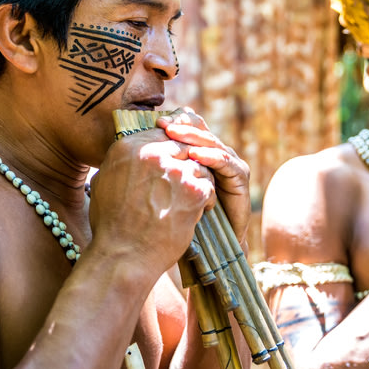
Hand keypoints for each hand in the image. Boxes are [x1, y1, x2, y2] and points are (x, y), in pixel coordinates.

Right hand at [88, 125, 214, 274]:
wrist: (122, 256)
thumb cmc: (109, 225)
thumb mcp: (103, 182)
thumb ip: (120, 162)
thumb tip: (129, 154)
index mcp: (127, 147)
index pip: (159, 133)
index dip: (169, 146)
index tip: (174, 160)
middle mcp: (152, 153)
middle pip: (181, 146)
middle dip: (185, 162)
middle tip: (187, 180)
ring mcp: (174, 171)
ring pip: (198, 164)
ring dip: (197, 180)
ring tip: (192, 197)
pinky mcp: (193, 190)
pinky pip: (208, 186)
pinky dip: (206, 199)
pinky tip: (199, 210)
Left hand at [157, 109, 251, 243]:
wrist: (210, 246)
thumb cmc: (177, 219)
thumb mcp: (161, 189)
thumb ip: (151, 169)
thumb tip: (129, 147)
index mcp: (197, 152)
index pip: (188, 128)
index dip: (173, 122)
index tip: (155, 122)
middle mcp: (214, 153)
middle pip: (199, 130)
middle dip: (180, 126)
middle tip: (163, 123)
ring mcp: (229, 162)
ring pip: (210, 142)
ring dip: (192, 137)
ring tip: (174, 134)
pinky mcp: (239, 176)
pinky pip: (224, 161)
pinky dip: (209, 156)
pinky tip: (194, 155)